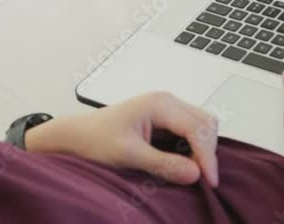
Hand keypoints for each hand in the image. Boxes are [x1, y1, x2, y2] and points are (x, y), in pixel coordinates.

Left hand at [25, 92, 219, 185]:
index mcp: (160, 103)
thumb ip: (162, 164)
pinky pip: (189, 133)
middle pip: (206, 124)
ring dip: (202, 150)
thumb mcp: (128, 155)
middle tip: (203, 180)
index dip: (207, 156)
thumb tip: (195, 173)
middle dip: (208, 152)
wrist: (75, 136)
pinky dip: (192, 149)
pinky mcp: (164, 121)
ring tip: (193, 173)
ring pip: (201, 127)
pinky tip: (183, 165)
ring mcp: (167, 110)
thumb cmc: (94, 140)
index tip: (209, 181)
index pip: (197, 128)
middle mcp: (167, 102)